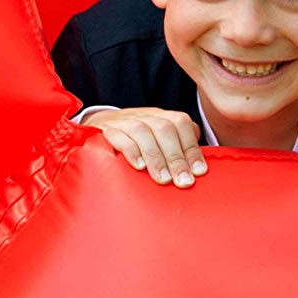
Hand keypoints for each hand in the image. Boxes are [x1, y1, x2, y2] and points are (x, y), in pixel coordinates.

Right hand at [79, 107, 205, 186]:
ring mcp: (124, 121)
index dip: (191, 148)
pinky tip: (139, 167)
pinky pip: (118, 136)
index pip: (181, 123)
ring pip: (143, 131)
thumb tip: (199, 167)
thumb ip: (179, 147)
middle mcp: (145, 115)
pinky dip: (130, 150)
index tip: (199, 172)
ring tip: (163, 180)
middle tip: (183, 182)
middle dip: (176, 157)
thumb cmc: (136, 140)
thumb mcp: (159, 139)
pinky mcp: (105, 130)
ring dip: (156, 157)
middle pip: (164, 128)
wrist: (98, 124)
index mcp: (161, 116)